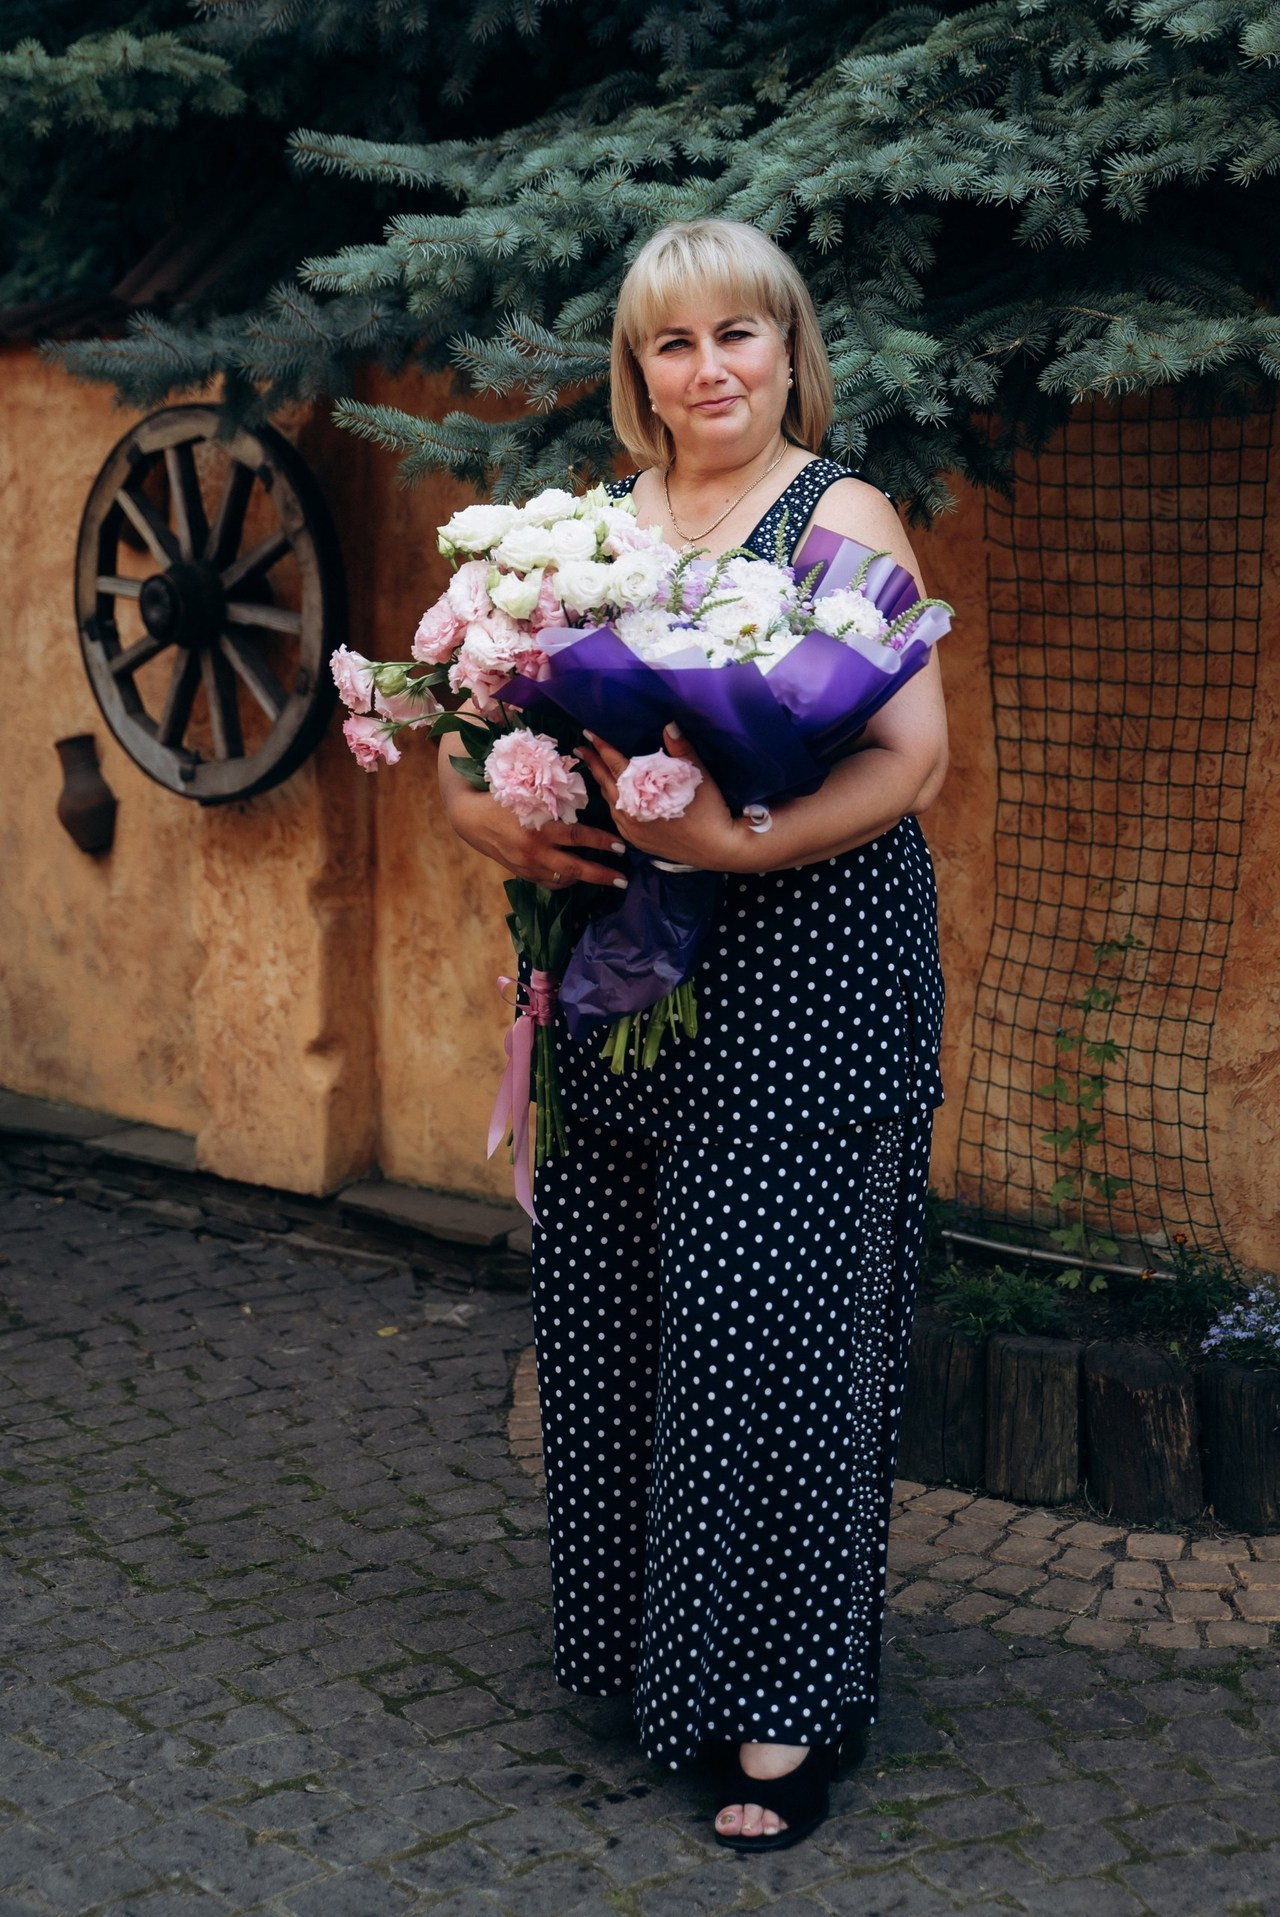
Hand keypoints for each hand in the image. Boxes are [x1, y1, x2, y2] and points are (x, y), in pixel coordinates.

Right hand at [439, 755, 625, 890]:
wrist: (470, 818)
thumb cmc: (502, 796)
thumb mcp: (528, 790)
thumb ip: (554, 792)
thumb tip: (584, 771)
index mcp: (538, 826)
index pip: (579, 837)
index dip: (602, 842)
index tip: (621, 846)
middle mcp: (534, 851)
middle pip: (575, 867)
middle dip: (601, 874)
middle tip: (623, 879)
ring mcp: (526, 866)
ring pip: (563, 878)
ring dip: (584, 880)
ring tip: (605, 879)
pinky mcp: (521, 873)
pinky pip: (548, 882)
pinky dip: (564, 880)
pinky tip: (576, 877)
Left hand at [577, 724, 741, 869]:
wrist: (717, 847)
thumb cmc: (710, 808)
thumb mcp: (697, 774)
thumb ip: (681, 749)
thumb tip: (669, 724)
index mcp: (642, 793)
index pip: (616, 765)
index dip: (603, 748)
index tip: (590, 733)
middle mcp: (631, 812)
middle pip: (607, 783)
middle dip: (594, 764)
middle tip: (582, 748)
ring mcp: (632, 829)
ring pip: (610, 803)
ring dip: (602, 784)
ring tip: (595, 769)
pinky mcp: (638, 841)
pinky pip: (618, 819)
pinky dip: (613, 804)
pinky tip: (613, 797)